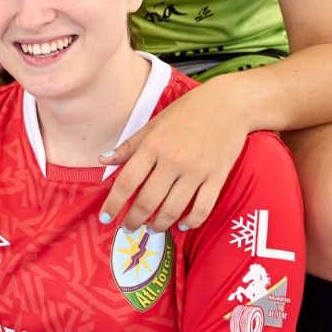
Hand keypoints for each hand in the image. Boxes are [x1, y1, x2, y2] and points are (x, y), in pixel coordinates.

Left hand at [98, 81, 250, 233]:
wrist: (229, 104)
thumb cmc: (188, 111)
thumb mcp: (154, 123)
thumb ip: (129, 146)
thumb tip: (102, 160)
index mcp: (153, 145)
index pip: (127, 182)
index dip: (113, 204)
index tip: (105, 217)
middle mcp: (173, 160)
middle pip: (147, 201)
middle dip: (133, 220)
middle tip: (128, 227)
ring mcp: (196, 171)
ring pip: (172, 210)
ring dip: (158, 225)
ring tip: (151, 227)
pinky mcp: (217, 178)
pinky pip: (202, 209)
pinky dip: (190, 222)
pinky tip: (181, 225)